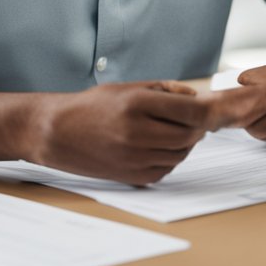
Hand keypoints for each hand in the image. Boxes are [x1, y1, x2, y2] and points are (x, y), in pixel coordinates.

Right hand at [28, 81, 210, 185]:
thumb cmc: (91, 107)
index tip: (206, 109)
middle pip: (189, 135)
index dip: (205, 111)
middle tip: (192, 121)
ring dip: (184, 143)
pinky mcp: (133, 177)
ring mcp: (135, 158)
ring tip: (170, 131)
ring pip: (181, 154)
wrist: (59, 133)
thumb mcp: (126, 88)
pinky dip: (170, 158)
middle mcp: (137, 132)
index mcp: (136, 104)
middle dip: (196, 128)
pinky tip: (157, 146)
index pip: (190, 111)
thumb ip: (163, 89)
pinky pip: (167, 169)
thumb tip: (194, 96)